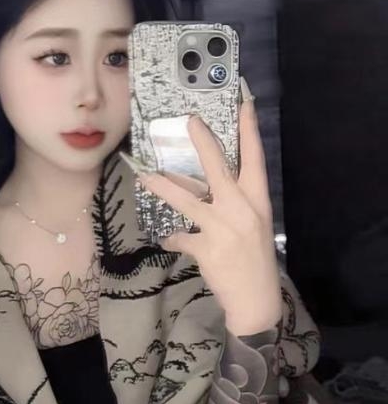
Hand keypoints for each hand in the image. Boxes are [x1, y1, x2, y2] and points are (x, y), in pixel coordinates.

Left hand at [140, 79, 280, 335]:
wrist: (256, 299)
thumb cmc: (255, 259)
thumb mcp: (253, 226)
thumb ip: (232, 205)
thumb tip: (203, 191)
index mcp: (258, 202)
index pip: (255, 159)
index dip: (250, 130)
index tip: (245, 103)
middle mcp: (242, 210)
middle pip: (219, 170)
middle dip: (204, 144)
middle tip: (190, 120)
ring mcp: (223, 229)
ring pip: (187, 200)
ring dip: (163, 187)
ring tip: (144, 177)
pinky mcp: (206, 248)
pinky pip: (180, 237)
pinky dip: (174, 239)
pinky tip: (171, 240)